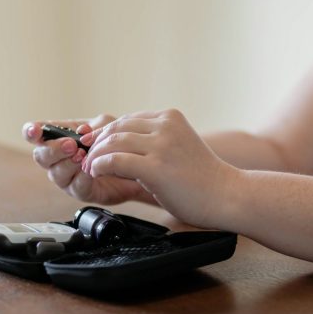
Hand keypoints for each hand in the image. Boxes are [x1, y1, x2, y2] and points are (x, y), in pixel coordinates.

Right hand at [22, 115, 154, 205]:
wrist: (136, 164)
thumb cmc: (117, 143)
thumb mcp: (107, 126)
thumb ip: (93, 126)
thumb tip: (81, 131)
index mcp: (59, 138)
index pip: (36, 134)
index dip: (31, 132)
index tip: (35, 131)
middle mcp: (58, 159)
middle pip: (41, 156)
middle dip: (54, 149)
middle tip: (71, 144)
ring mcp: (67, 177)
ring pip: (56, 173)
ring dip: (68, 163)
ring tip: (83, 156)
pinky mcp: (81, 191)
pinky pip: (75, 185)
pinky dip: (82, 176)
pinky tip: (90, 170)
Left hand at [81, 109, 238, 227]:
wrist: (226, 195)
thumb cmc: (202, 178)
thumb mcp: (177, 147)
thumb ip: (153, 142)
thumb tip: (119, 147)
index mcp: (170, 118)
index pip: (127, 119)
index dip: (105, 132)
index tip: (92, 144)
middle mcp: (165, 126)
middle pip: (117, 127)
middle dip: (96, 142)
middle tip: (86, 156)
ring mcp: (161, 145)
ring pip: (113, 142)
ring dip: (96, 155)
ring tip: (90, 167)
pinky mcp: (156, 166)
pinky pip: (116, 161)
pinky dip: (101, 166)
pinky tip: (97, 172)